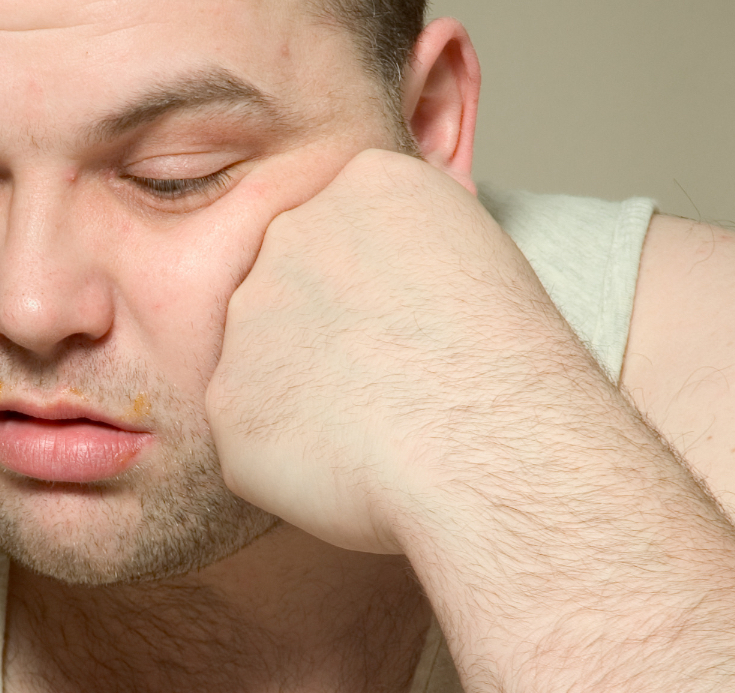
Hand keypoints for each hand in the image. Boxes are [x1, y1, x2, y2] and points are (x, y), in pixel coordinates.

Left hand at [207, 149, 597, 551]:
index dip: (375, 296)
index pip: (340, 233)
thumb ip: (405, 244)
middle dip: (325, 339)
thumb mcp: (478, 254)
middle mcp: (288, 234)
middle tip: (387, 384)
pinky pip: (247, 432)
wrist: (494, 449)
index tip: (411, 331)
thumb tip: (377, 273)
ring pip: (261, 363)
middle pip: (288, 290)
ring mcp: (247, 316)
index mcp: (360, 184)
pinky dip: (285, 456)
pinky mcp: (225, 399)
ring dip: (301, 397)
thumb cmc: (509, 368)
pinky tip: (343, 466)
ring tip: (372, 428)